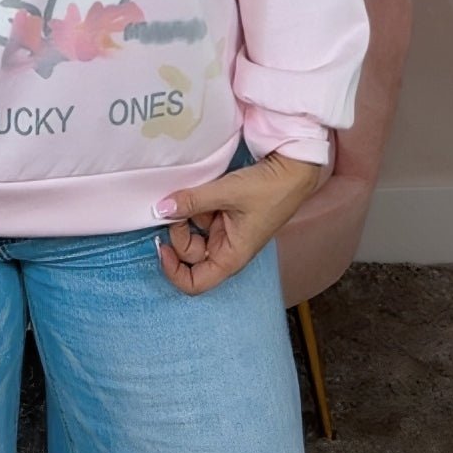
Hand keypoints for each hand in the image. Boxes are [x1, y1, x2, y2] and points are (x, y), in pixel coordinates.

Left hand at [155, 150, 321, 295]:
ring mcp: (226, 231)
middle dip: (179, 231)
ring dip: (187, 214)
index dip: (173, 271)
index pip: (195, 283)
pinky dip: (195, 204)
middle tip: (177, 205)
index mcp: (231, 257)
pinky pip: (202, 215)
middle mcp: (227, 248)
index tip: (163, 246)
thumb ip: (191, 201)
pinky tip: (199, 189)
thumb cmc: (270, 189)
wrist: (292, 170)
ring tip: (193, 192)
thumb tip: (160, 208)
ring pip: (194, 232)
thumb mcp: (226, 193)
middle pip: (190, 254)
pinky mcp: (227, 215)